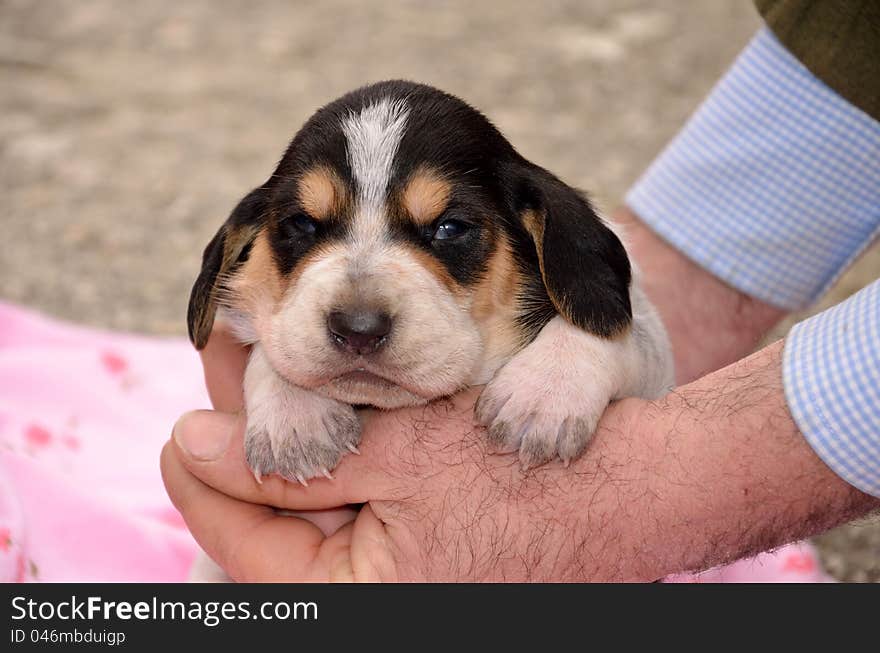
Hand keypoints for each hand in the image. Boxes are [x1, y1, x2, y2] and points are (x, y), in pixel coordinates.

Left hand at [163, 322, 661, 580]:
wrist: (631, 488)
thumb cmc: (527, 477)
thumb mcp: (405, 459)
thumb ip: (301, 458)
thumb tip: (199, 446)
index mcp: (361, 604)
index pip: (249, 552)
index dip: (206, 484)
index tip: (181, 430)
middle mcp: (376, 600)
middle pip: (279, 529)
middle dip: (251, 455)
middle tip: (225, 392)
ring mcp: (400, 575)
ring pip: (317, 515)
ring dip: (295, 452)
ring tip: (268, 388)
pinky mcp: (422, 547)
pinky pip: (360, 510)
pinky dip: (340, 462)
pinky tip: (328, 415)